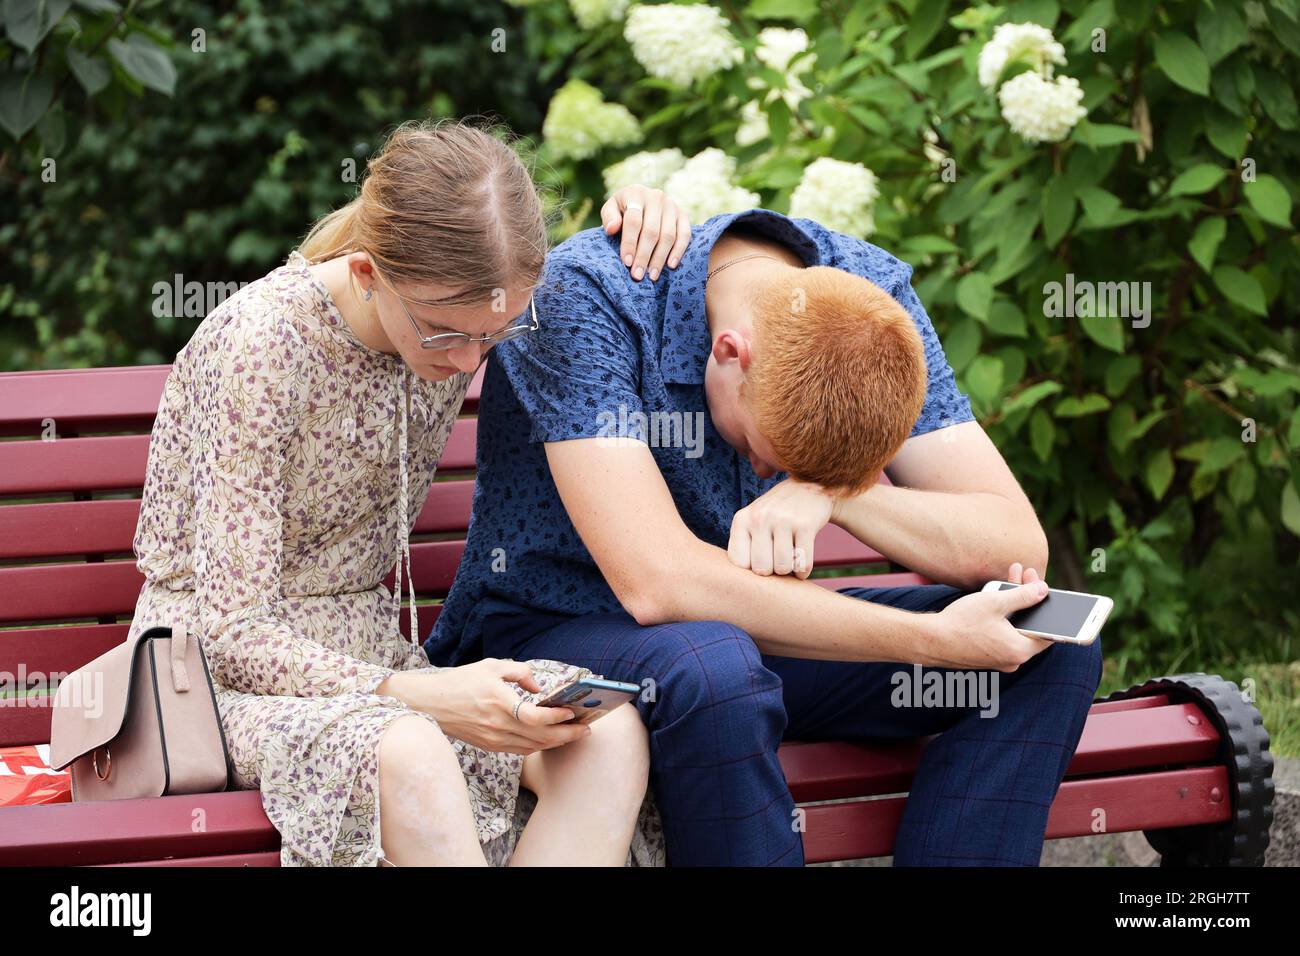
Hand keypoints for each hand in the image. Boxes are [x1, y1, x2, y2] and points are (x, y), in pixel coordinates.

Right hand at [379, 659, 590, 755]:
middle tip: (586, 728)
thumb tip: (539, 687)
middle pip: (540, 736)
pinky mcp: (490, 746)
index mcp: (498, 701)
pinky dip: (538, 745)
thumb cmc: (460, 682)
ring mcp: (493, 738)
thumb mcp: (491, 666)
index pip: (534, 716)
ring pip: (533, 746)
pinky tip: (549, 738)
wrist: (430, 704)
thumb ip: (520, 672)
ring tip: (573, 734)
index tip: (572, 711)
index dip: (556, 717)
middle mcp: (497, 724)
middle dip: (567, 734)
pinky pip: (520, 750)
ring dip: (556, 742)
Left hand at [601, 185, 690, 281]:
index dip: (630, 243)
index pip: (633, 221)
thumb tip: (612, 228)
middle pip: (651, 231)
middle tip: (638, 275)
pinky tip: (671, 266)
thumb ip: (609, 217)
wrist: (642, 202)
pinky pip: (685, 235)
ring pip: (668, 235)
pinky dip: (679, 251)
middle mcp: (656, 197)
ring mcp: (672, 205)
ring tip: (652, 276)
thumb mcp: (611, 209)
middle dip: (644, 256)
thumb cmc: (622, 210)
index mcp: (635, 193)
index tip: (626, 262)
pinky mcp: (684, 215)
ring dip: (660, 258)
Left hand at [728, 479, 836, 578]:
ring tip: (789, 559)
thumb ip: (744, 547)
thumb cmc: (776, 515)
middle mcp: (760, 517)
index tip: (760, 564)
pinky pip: (803, 563)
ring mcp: (783, 520)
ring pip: (783, 568)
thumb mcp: (753, 521)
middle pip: (761, 569)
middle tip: (777, 561)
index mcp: (742, 519)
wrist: (810, 488)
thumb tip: (746, 586)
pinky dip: (803, 570)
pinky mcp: (806, 525)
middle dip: (771, 572)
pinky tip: (802, 563)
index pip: (738, 563)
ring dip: (789, 570)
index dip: (750, 571)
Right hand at [923, 564, 1052, 670]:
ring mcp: (997, 660)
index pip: (1048, 632)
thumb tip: (1042, 590)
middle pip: (1029, 626)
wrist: (929, 641)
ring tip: (1005, 582)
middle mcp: (1012, 660)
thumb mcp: (995, 602)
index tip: (1043, 588)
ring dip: (1012, 606)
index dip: (1046, 606)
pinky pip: (1000, 636)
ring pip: (1013, 630)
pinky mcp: (984, 657)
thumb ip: (1023, 595)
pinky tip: (992, 599)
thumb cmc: (961, 623)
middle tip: (1024, 575)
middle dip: (1027, 599)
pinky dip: (1000, 619)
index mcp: (1020, 650)